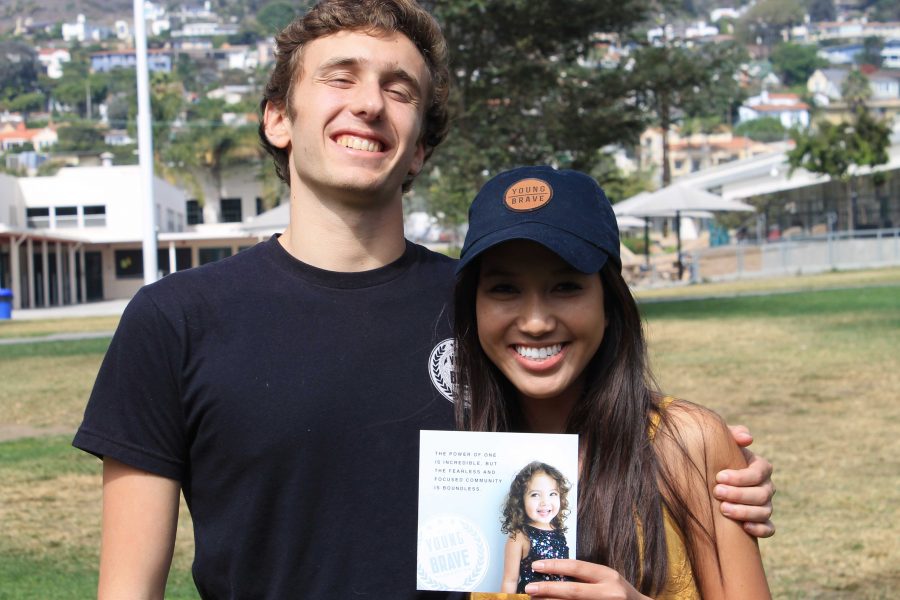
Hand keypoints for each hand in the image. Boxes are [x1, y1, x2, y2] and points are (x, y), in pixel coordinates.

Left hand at [524, 559, 648, 598]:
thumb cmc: (618, 592)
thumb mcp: (606, 578)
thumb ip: (586, 576)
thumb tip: (553, 573)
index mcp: (608, 576)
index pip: (577, 568)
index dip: (555, 566)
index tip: (535, 565)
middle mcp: (609, 592)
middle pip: (573, 592)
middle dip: (549, 590)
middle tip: (529, 589)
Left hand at [716, 425, 775, 537]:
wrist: (710, 477)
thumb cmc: (716, 456)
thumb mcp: (722, 442)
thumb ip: (732, 434)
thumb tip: (747, 438)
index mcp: (760, 467)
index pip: (758, 473)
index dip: (740, 477)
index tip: (718, 476)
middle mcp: (766, 486)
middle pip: (761, 494)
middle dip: (739, 494)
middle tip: (717, 492)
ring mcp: (765, 505)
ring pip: (765, 511)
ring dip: (745, 512)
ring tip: (723, 509)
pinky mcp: (762, 521)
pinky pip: (769, 529)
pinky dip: (760, 529)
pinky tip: (744, 527)